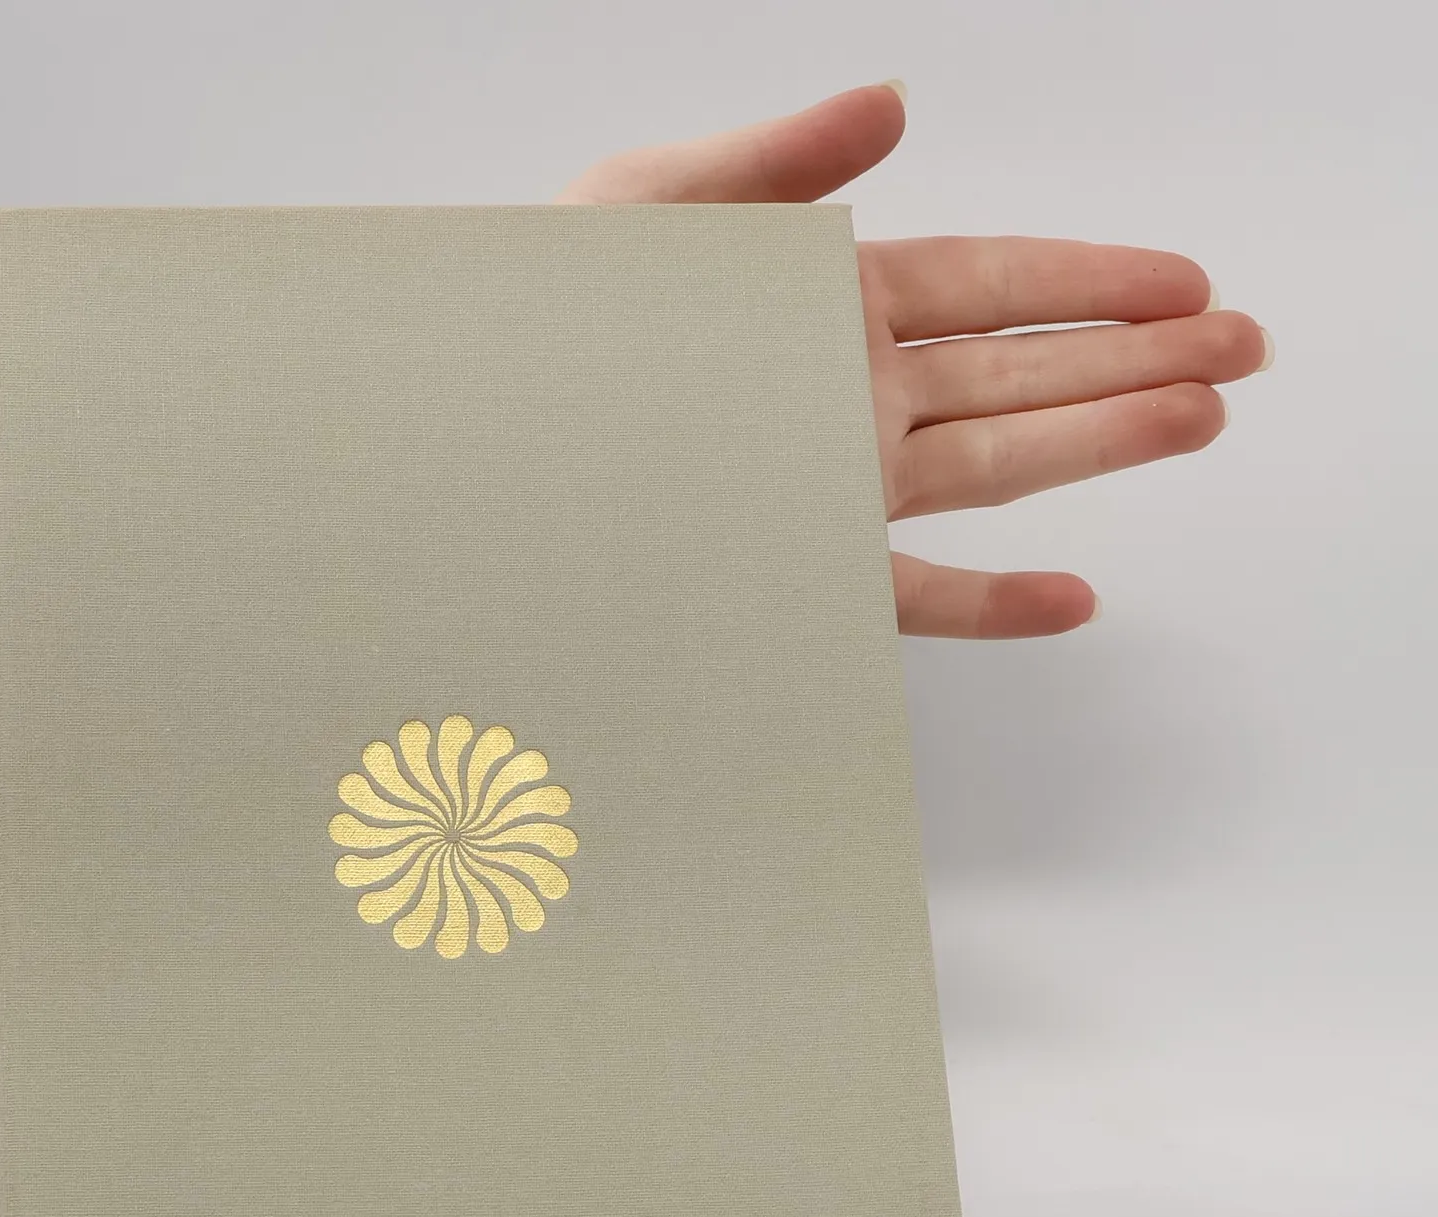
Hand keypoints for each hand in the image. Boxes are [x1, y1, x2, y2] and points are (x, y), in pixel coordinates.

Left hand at [558, 85, 1271, 637]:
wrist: (476, 453)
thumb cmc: (546, 323)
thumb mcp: (648, 206)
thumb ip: (775, 163)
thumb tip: (893, 107)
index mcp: (820, 304)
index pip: (988, 281)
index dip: (1090, 274)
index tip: (1183, 277)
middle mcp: (842, 396)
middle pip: (1021, 370)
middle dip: (1137, 355)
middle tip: (1247, 344)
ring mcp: (826, 488)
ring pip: (998, 465)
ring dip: (1103, 441)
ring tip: (1206, 416)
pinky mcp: (797, 571)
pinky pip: (913, 594)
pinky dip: (993, 602)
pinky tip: (1068, 599)